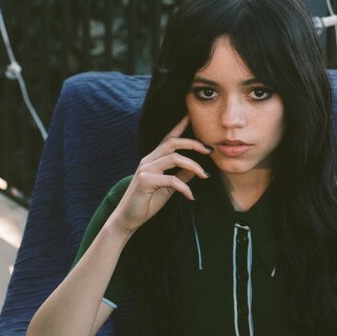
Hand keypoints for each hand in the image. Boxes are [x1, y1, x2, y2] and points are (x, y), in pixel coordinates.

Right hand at [111, 114, 211, 235]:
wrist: (127, 219)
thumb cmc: (146, 203)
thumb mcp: (168, 188)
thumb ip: (180, 176)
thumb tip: (196, 170)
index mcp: (153, 160)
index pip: (168, 138)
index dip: (179, 126)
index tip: (190, 115)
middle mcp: (148, 160)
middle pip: (173, 142)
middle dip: (193, 143)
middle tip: (209, 150)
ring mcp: (145, 169)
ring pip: (174, 158)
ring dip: (194, 166)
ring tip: (205, 176)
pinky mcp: (145, 181)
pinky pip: (171, 179)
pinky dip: (185, 188)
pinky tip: (191, 197)